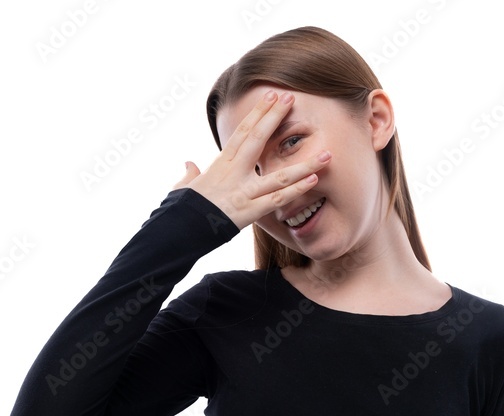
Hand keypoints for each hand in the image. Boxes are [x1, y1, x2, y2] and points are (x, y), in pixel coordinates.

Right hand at [172, 90, 330, 229]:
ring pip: (278, 175)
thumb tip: (190, 165)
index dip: (258, 114)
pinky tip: (314, 181)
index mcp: (220, 164)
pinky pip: (277, 201)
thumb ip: (190, 175)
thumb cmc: (179, 211)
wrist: (176, 231)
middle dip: (274, 118)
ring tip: (327, 153)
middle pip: (257, 139)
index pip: (242, 133)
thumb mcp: (183, 189)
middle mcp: (233, 174)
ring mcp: (242, 192)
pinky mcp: (248, 212)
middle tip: (291, 99)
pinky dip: (296, 191)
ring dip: (305, 164)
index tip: (272, 97)